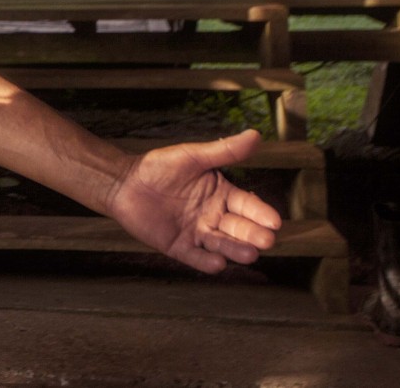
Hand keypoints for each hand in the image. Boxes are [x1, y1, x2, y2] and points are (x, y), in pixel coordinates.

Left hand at [107, 129, 281, 272]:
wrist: (124, 182)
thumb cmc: (159, 166)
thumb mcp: (193, 156)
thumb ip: (223, 151)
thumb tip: (255, 135)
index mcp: (222, 195)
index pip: (247, 206)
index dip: (261, 213)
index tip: (275, 221)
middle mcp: (214, 217)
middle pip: (238, 228)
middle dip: (253, 235)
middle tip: (267, 240)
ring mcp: (197, 233)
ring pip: (221, 244)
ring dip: (235, 250)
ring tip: (249, 254)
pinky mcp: (179, 246)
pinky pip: (195, 257)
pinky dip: (206, 262)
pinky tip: (217, 264)